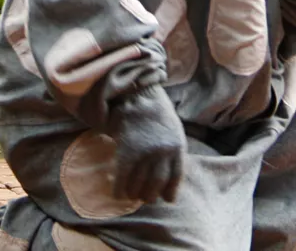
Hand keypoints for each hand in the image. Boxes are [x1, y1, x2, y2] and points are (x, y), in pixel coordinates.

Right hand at [106, 89, 184, 203]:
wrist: (136, 95)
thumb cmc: (156, 113)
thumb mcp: (174, 130)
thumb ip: (173, 150)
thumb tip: (169, 175)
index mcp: (177, 147)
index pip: (176, 177)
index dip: (171, 191)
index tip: (167, 199)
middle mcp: (163, 152)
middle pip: (157, 183)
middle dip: (151, 195)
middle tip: (145, 197)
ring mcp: (144, 153)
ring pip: (140, 183)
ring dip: (134, 193)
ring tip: (132, 195)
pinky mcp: (127, 151)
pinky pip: (123, 177)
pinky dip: (120, 189)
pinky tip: (118, 194)